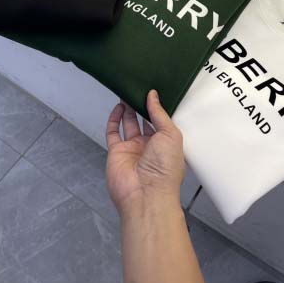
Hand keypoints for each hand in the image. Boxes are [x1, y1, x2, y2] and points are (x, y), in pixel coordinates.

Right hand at [105, 89, 184, 216]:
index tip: (153, 90)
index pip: (160, 121)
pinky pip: (113, 133)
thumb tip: (153, 95)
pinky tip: (117, 107)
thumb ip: (159, 114)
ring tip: (127, 92)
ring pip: (128, 124)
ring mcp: (132, 149)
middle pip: (143, 120)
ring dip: (127, 109)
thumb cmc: (164, 168)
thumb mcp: (170, 134)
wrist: (145, 194)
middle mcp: (149, 146)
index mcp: (166, 143)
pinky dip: (114, 119)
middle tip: (137, 88)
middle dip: (140, 105)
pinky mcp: (116, 152)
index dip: (156, 107)